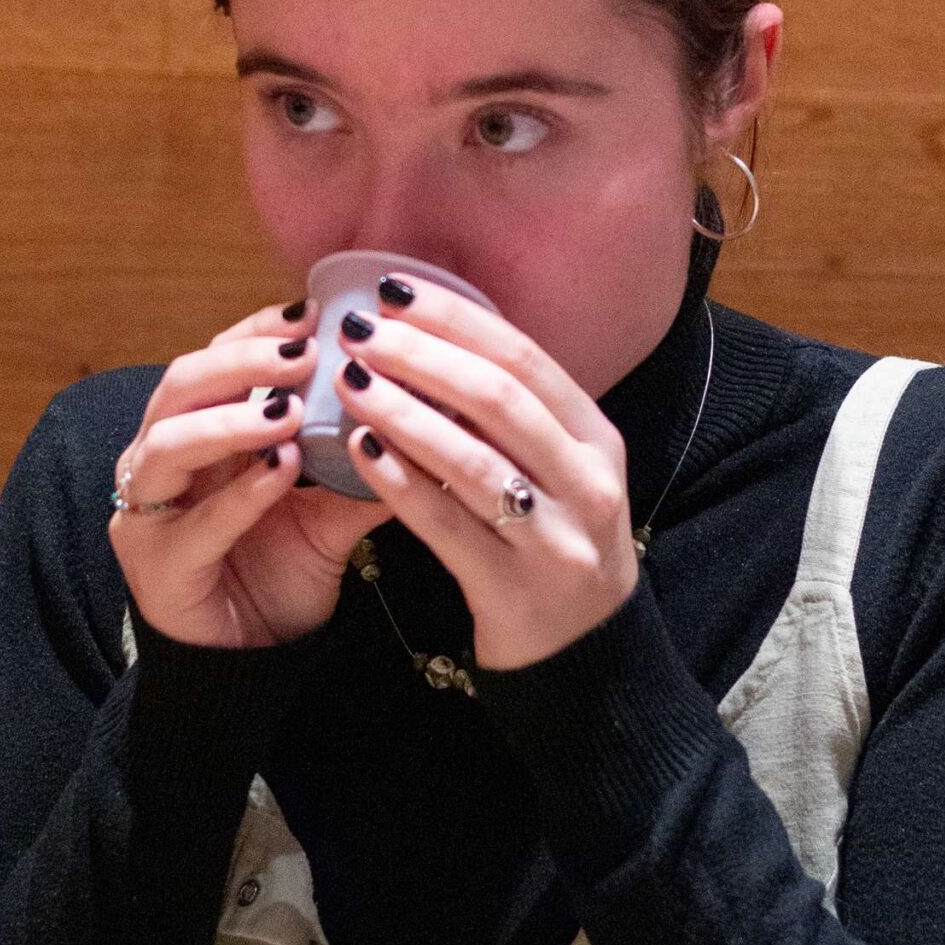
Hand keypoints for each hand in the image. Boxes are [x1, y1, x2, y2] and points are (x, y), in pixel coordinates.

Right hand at [108, 293, 390, 648]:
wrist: (253, 660)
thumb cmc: (280, 569)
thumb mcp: (332, 507)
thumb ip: (364, 461)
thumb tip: (428, 410)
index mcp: (200, 429)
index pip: (217, 358)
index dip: (260, 330)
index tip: (315, 311)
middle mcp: (162, 458)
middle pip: (182, 384)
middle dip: (241, 360)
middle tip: (303, 349)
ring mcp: (148, 510)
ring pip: (170, 442)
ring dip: (231, 418)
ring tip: (290, 409)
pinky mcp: (154, 563)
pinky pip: (194, 522)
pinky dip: (239, 494)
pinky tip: (282, 473)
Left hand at [331, 273, 638, 671]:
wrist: (584, 654)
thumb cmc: (553, 540)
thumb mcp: (558, 469)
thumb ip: (512, 412)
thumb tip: (432, 331)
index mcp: (596, 439)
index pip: (525, 359)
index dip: (456, 318)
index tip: (392, 290)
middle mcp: (586, 483)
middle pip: (500, 400)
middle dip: (423, 356)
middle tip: (359, 331)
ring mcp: (555, 539)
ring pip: (472, 461)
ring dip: (404, 413)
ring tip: (349, 382)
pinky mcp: (513, 589)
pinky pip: (447, 526)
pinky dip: (400, 485)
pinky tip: (359, 452)